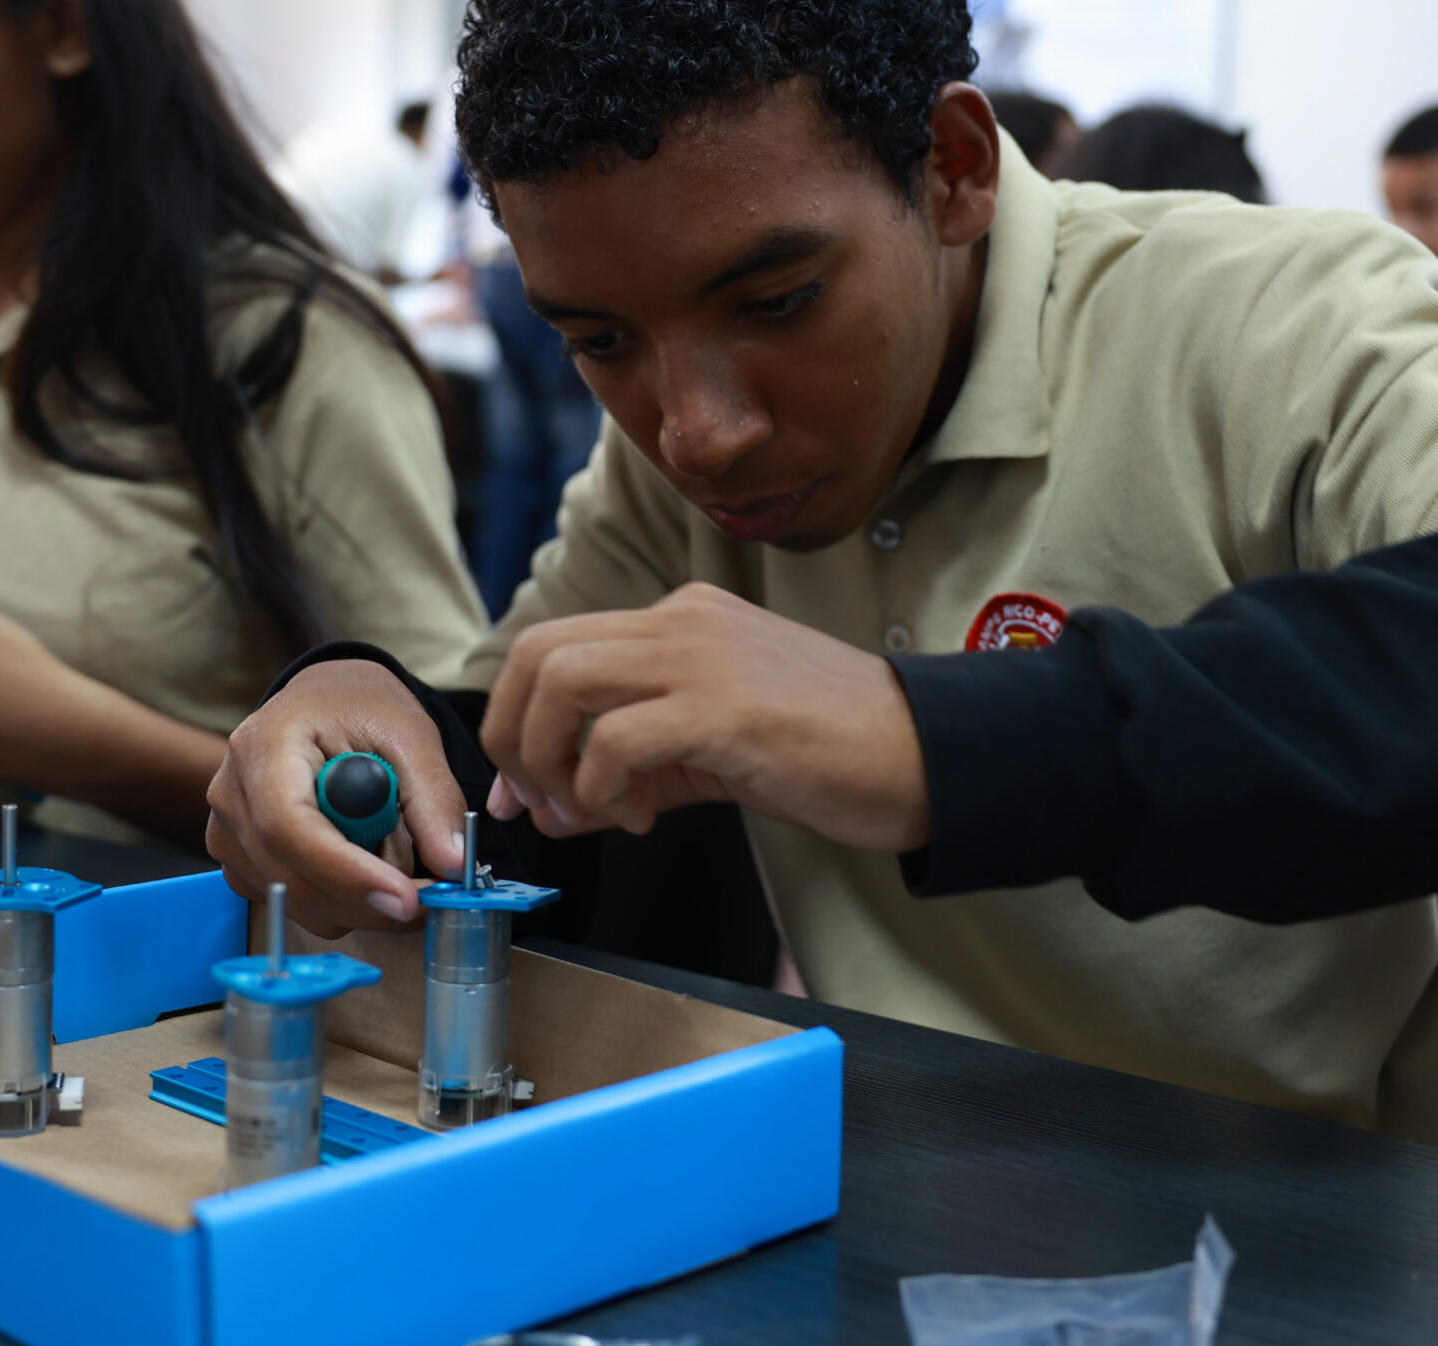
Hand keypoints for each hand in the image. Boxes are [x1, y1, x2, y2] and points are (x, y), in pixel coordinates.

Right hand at [205, 659, 475, 937]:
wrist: (324, 701)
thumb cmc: (361, 708)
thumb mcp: (410, 735)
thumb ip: (433, 800)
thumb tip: (454, 866)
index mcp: (264, 746)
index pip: (290, 827)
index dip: (347, 873)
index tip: (406, 899)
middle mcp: (232, 795)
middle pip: (293, 879)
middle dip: (370, 898)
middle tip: (432, 893)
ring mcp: (226, 834)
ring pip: (299, 902)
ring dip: (360, 897)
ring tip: (389, 841)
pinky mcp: (240, 864)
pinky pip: (296, 905)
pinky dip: (342, 899)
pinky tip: (361, 854)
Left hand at [482, 582, 928, 850]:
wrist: (926, 754)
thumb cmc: (831, 750)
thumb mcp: (714, 749)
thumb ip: (633, 770)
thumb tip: (552, 807)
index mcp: (681, 617)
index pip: (554, 643)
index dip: (514, 718)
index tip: (520, 789)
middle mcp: (684, 620)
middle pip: (537, 652)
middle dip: (511, 736)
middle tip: (533, 802)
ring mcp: (705, 656)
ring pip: (562, 681)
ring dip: (548, 761)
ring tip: (584, 810)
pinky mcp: (728, 708)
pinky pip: (618, 741)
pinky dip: (603, 791)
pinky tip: (642, 820)